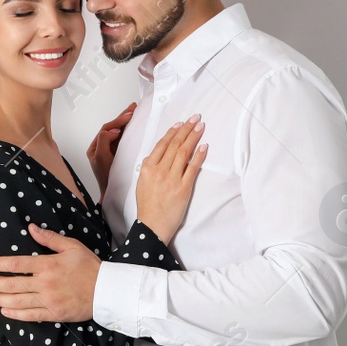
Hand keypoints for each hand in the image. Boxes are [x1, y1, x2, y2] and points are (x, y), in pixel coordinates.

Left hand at [0, 225, 99, 321]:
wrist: (106, 290)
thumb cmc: (90, 266)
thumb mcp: (72, 246)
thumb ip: (49, 238)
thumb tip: (31, 228)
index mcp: (48, 265)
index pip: (17, 264)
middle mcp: (45, 283)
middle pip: (13, 284)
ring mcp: (48, 300)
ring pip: (18, 301)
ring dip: (1, 300)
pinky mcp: (54, 314)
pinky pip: (30, 315)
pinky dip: (16, 314)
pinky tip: (6, 312)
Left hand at [87, 102, 135, 191]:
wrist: (112, 193)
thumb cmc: (106, 178)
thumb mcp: (102, 158)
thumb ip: (104, 142)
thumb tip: (113, 130)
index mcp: (95, 147)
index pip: (106, 129)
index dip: (117, 122)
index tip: (128, 116)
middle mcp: (102, 147)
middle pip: (112, 127)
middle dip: (122, 117)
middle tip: (133, 107)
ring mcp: (110, 150)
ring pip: (118, 131)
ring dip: (126, 121)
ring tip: (134, 111)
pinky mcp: (118, 153)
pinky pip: (123, 138)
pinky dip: (129, 130)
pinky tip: (135, 125)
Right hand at [134, 115, 205, 244]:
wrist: (152, 226)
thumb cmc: (147, 206)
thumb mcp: (142, 183)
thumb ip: (149, 168)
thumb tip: (157, 155)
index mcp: (147, 168)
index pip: (162, 144)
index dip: (173, 132)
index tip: (180, 123)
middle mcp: (159, 171)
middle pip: (174, 145)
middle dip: (186, 130)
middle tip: (195, 119)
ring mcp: (172, 179)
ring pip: (183, 153)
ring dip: (193, 138)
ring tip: (200, 127)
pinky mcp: (183, 188)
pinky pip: (192, 168)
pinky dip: (199, 156)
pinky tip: (204, 146)